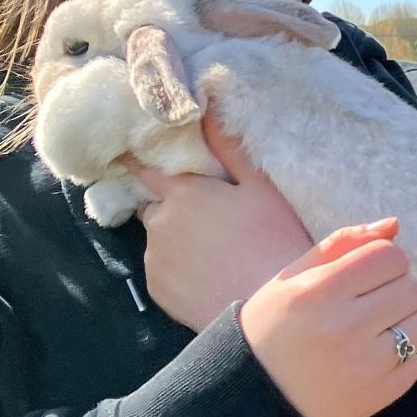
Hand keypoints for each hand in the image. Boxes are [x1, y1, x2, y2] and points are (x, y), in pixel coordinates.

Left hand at [129, 108, 312, 331]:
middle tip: (209, 220)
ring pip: (158, 239)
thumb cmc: (275, 241)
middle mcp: (158, 221)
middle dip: (172, 207)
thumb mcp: (262, 188)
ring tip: (213, 252)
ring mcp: (154, 257)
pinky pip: (161, 270)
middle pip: (154, 205)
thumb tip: (208, 105)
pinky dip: (177, 269)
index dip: (143, 160)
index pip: (144, 166)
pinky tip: (206, 274)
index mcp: (182, 191)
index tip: (141, 156)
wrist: (269, 311)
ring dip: (175, 239)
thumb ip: (230, 146)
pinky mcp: (155, 289)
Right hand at [239, 220, 416, 416]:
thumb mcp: (293, 277)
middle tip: (366, 304)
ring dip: (403, 324)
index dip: (383, 260)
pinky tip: (364, 362)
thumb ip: (343, 243)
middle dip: (395, 290)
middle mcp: (342, 328)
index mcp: (318, 292)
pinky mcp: (376, 396)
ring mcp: (362, 366)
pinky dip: (397, 361)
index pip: (390, 256)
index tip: (365, 274)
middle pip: (411, 289)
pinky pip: (415, 364)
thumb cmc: (275, 325)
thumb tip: (395, 224)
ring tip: (369, 332)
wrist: (252, 395)